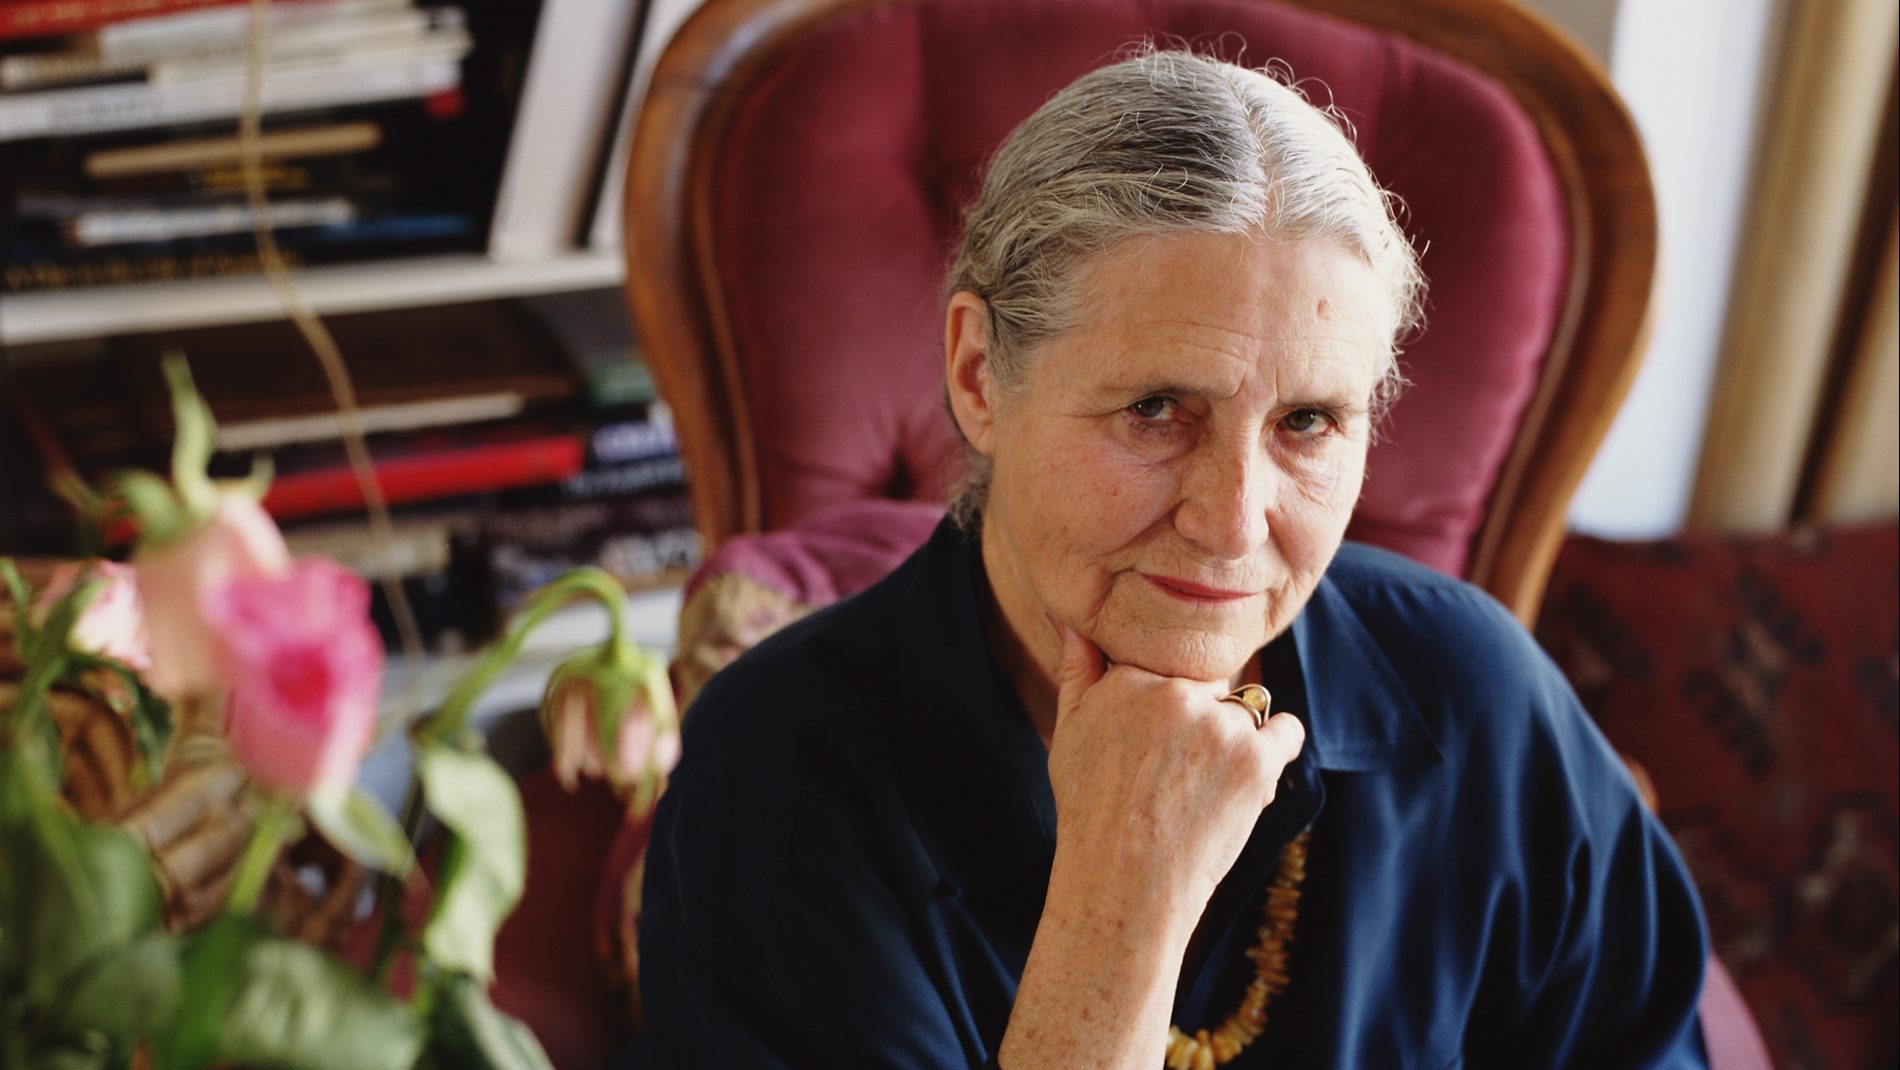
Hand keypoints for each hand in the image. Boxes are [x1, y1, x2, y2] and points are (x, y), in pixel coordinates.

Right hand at [1045, 622, 1305, 922]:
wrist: (1123, 881)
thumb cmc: (1090, 811)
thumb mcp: (1068, 733)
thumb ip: (1078, 671)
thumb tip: (1075, 623)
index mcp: (1130, 677)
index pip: (1170, 666)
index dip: (1168, 704)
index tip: (1156, 742)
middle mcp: (1176, 692)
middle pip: (1211, 684)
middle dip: (1202, 718)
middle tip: (1178, 770)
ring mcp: (1220, 725)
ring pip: (1246, 709)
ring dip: (1235, 738)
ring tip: (1203, 788)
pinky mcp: (1257, 760)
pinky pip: (1287, 732)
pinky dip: (1278, 748)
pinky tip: (1250, 775)